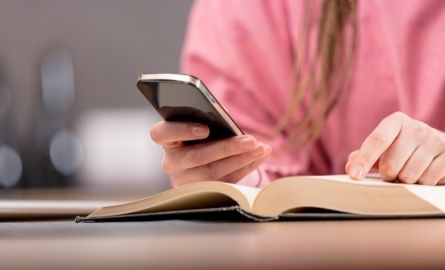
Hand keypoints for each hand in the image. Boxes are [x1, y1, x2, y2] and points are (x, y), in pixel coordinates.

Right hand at [150, 121, 271, 185]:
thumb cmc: (200, 134)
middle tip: (250, 141)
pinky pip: (225, 181)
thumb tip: (228, 122)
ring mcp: (185, 180)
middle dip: (227, 148)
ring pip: (213, 173)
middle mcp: (172, 162)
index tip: (206, 129)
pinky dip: (245, 168)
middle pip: (197, 157)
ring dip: (240, 160)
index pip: (162, 134)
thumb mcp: (198, 124)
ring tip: (260, 148)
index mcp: (166, 139)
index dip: (182, 131)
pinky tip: (259, 156)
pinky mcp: (201, 192)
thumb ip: (206, 120)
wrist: (199, 159)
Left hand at [346, 112, 444, 184]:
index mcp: (396, 122)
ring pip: (409, 176)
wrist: (439, 148)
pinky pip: (426, 181)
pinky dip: (421, 184)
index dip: (364, 160)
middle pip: (391, 165)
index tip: (354, 176)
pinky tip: (423, 174)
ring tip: (408, 172)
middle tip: (392, 173)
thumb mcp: (384, 147)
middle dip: (388, 175)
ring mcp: (436, 141)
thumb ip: (364, 155)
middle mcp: (417, 128)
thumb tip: (350, 167)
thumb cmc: (403, 149)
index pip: (377, 140)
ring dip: (404, 181)